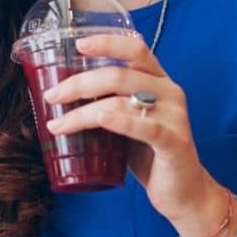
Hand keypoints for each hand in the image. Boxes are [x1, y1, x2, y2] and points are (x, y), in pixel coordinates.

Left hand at [41, 34, 228, 236]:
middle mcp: (169, 93)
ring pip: (120, 102)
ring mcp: (174, 117)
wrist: (184, 193)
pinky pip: (145, 127)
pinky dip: (119, 122)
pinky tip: (101, 120)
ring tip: (57, 125)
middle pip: (118, 76)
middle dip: (78, 84)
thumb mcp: (128, 122)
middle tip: (52, 97)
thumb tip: (62, 96)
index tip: (79, 45)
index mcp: (159, 81)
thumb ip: (107, 104)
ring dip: (82, 113)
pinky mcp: (174, 142)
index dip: (107, 43)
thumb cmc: (150, 154)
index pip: (135, 50)